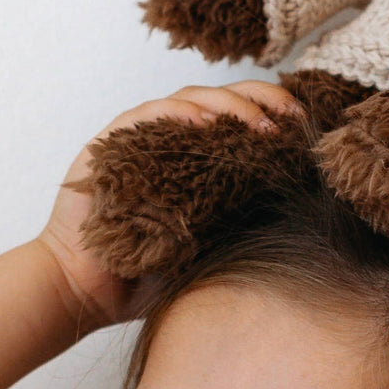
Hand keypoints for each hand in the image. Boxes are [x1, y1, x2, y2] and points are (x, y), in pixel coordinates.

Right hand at [36, 81, 302, 331]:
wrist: (84, 292)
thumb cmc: (148, 270)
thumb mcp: (209, 240)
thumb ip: (240, 215)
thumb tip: (299, 202)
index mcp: (194, 150)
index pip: (239, 114)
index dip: (273, 110)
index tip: (304, 124)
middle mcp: (168, 134)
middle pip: (221, 96)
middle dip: (259, 100)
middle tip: (288, 117)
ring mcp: (137, 134)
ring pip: (190, 98)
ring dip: (227, 105)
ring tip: (256, 123)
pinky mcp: (108, 143)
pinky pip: (147, 116)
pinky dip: (178, 114)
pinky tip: (202, 123)